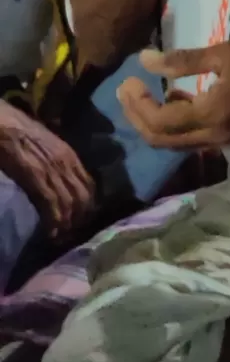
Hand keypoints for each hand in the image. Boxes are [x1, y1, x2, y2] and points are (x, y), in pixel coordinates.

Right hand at [0, 99, 95, 236]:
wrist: (3, 123)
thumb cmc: (20, 129)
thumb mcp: (47, 142)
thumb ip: (56, 157)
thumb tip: (59, 173)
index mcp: (70, 154)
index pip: (89, 184)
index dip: (88, 203)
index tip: (82, 217)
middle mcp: (67, 163)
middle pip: (83, 197)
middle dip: (80, 218)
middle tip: (71, 232)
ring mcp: (53, 170)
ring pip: (70, 204)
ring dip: (67, 224)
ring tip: (61, 237)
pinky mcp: (37, 178)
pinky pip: (52, 204)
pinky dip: (54, 221)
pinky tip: (51, 232)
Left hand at [119, 39, 229, 151]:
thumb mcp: (225, 52)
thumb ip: (182, 61)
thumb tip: (144, 61)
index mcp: (211, 115)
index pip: (158, 120)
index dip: (137, 103)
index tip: (128, 79)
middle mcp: (214, 137)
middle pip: (161, 140)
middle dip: (138, 117)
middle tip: (126, 90)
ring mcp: (225, 142)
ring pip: (176, 143)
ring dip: (156, 122)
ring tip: (144, 93)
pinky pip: (194, 139)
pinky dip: (178, 124)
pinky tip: (177, 98)